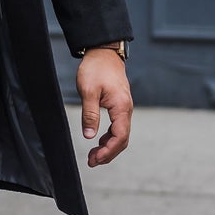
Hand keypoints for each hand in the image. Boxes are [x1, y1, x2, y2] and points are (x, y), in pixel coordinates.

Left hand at [76, 47, 132, 168]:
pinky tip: (98, 141)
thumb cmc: (96, 68)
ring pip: (120, 134)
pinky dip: (108, 137)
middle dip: (108, 153)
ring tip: (93, 156)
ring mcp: (124, 108)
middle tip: (92, 162)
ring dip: (108, 147)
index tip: (95, 159)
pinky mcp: (119, 106)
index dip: (108, 151)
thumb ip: (90, 114)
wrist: (104, 52)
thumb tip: (89, 136)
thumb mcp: (88, 91)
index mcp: (121, 107)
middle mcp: (126, 110)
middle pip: (122, 139)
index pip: (120, 136)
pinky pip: (117, 127)